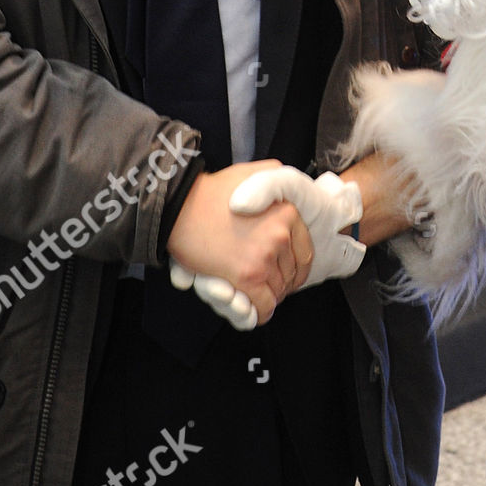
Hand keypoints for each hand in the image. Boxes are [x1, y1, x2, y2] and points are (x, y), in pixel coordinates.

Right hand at [166, 160, 313, 326]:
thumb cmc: (211, 191)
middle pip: (291, 274)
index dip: (296, 269)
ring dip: (268, 297)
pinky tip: (253, 311)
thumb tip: (284, 187)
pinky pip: (263, 305)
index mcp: (288, 213)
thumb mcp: (252, 173)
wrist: (180, 206)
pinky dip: (260, 312)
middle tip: (267, 285)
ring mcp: (265, 256)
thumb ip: (273, 178)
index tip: (285, 274)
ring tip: (256, 295)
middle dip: (280, 283)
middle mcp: (281, 235)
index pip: (305, 254)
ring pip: (278, 291)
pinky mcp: (247, 275)